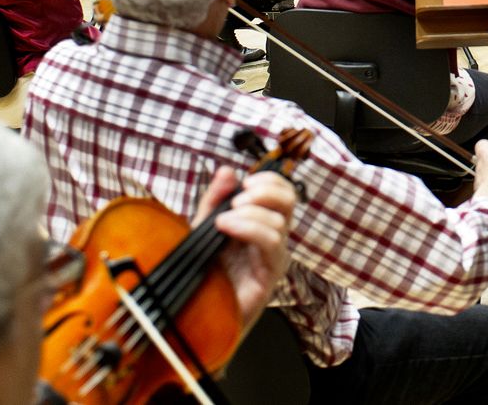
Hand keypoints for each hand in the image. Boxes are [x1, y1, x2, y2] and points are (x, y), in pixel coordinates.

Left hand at [197, 167, 295, 326]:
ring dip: (251, 212)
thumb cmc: (205, 274)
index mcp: (262, 224)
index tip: (245, 181)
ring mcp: (274, 256)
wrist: (198, 317)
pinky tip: (226, 227)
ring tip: (224, 220)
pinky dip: (249, 228)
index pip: (282, 192)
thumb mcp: (204, 229)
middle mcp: (273, 238)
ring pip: (279, 221)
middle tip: (239, 197)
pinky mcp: (270, 274)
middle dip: (265, 190)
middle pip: (289, 201)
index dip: (269, 181)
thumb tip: (228, 170)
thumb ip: (215, 200)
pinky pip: (271, 243)